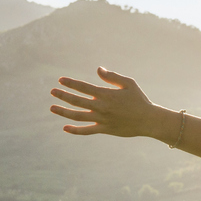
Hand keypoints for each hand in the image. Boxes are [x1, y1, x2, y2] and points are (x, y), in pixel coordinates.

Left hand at [49, 68, 165, 137]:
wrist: (148, 120)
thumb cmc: (139, 100)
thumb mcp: (129, 83)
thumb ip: (112, 76)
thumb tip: (98, 69)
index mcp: (106, 94)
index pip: (84, 87)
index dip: (71, 83)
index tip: (60, 80)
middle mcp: (101, 107)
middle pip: (77, 101)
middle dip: (63, 95)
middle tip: (52, 91)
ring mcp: (101, 119)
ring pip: (78, 116)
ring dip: (63, 112)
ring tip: (52, 108)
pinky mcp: (104, 129)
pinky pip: (86, 131)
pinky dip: (75, 130)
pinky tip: (65, 127)